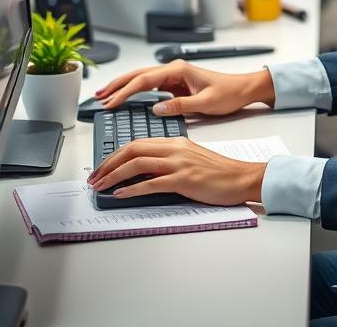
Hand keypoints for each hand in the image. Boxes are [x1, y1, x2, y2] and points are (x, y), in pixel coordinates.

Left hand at [87, 137, 265, 205]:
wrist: (241, 177)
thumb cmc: (219, 172)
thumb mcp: (191, 159)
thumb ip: (168, 161)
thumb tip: (144, 174)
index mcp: (176, 142)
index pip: (138, 143)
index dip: (115, 155)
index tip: (103, 167)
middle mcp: (175, 149)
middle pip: (133, 149)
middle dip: (108, 163)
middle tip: (94, 177)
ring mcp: (179, 163)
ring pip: (138, 163)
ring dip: (114, 175)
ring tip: (100, 186)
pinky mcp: (184, 180)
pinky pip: (151, 183)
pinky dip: (132, 189)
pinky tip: (121, 194)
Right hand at [94, 60, 274, 117]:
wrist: (243, 89)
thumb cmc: (228, 93)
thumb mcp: (206, 103)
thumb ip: (181, 105)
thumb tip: (157, 108)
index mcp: (179, 70)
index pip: (144, 80)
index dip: (124, 92)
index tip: (109, 102)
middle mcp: (174, 70)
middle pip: (138, 75)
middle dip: (117, 85)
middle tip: (98, 97)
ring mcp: (174, 76)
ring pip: (142, 79)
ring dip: (123, 87)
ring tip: (105, 96)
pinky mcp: (175, 84)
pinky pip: (150, 86)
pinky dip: (135, 91)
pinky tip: (125, 97)